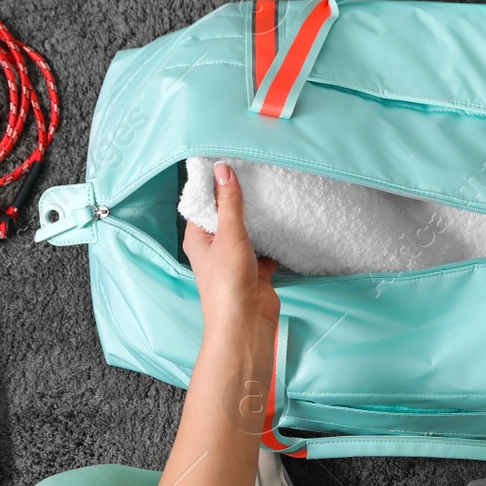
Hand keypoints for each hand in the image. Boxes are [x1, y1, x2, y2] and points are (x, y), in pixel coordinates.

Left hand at [182, 162, 279, 339]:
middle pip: (228, 216)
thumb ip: (229, 203)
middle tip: (257, 172)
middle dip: (241, 198)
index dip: (215, 184)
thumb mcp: (229, 236)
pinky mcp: (257, 269)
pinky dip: (276, 237)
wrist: (246, 324)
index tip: (230, 161)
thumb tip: (223, 170)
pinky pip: (267, 246)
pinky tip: (286, 221)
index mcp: (199, 238)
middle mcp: (215, 247)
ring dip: (260, 218)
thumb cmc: (227, 283)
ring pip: (249, 231)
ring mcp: (237, 258)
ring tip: (272, 191)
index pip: (204, 204)